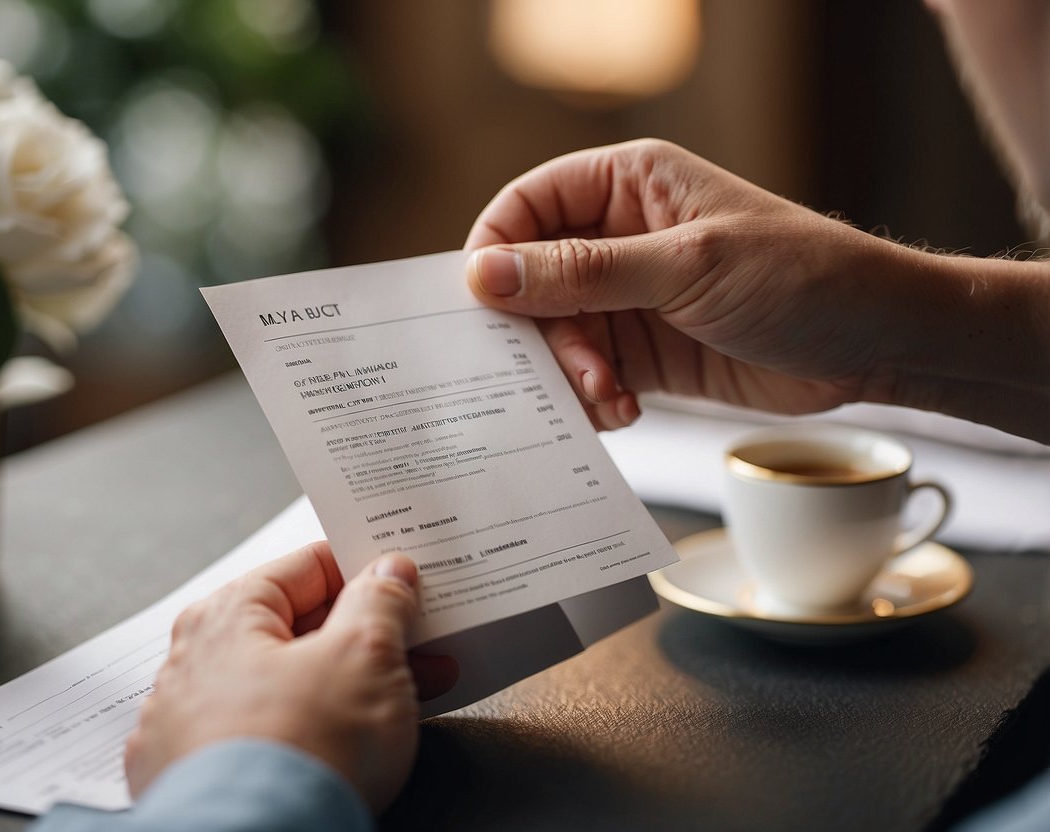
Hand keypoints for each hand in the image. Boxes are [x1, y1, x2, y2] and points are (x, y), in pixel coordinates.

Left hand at [124, 543, 457, 811]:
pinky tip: (361, 738)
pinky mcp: (206, 780)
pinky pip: (273, 734)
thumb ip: (381, 601)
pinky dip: (319, 729)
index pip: (306, 568)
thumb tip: (388, 575)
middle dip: (369, 634)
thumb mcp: (365, 655)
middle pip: (298, 628)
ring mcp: (195, 727)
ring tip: (413, 692)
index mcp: (226, 617)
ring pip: (289, 684)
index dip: (364, 568)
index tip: (404, 579)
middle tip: (420, 641)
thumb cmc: (299, 754)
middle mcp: (196, 665)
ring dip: (353, 683)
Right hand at [464, 139, 925, 429]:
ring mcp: (631, 297)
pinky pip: (589, 373)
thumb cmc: (801, 276)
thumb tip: (488, 272)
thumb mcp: (687, 267)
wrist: (875, 345)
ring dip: (569, 372)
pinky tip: (622, 410)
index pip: (528, 205)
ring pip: (556, 334)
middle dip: (539, 329)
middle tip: (565, 366)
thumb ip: (584, 272)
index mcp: (629, 185)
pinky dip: (593, 397)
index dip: (497, 250)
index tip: (484, 303)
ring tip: (606, 396)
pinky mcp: (645, 351)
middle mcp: (620, 237)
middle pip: (532, 279)